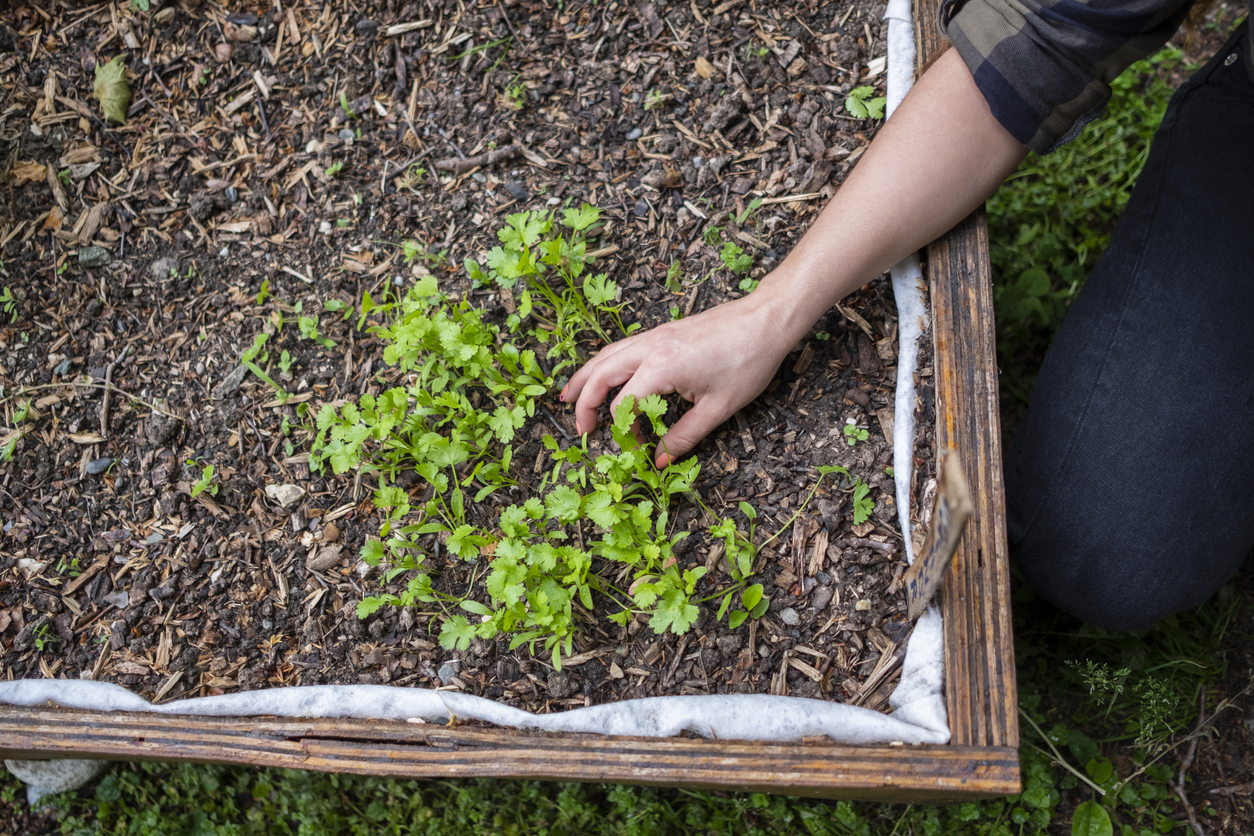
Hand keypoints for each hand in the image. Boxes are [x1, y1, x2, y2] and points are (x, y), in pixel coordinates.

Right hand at [562, 288, 799, 467]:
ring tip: (568, 396)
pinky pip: (622, 348)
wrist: (767, 320)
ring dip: (586, 377)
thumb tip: (660, 458)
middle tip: (580, 430)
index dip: (623, 433)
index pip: (624, 405)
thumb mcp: (719, 408)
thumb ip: (685, 436)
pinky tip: (605, 375)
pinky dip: (605, 364)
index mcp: (661, 367)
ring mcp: (655, 335)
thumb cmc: (748, 360)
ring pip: (606, 355)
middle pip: (601, 374)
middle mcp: (651, 347)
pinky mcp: (663, 332)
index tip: (632, 451)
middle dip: (584, 402)